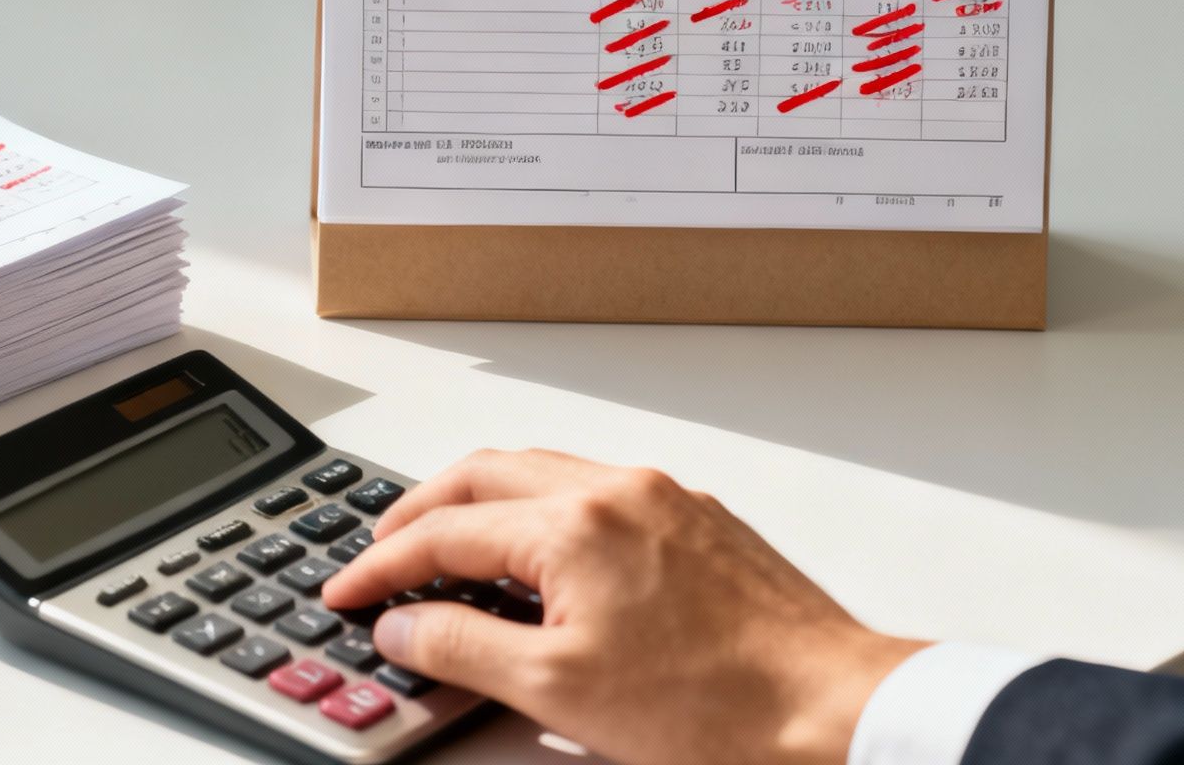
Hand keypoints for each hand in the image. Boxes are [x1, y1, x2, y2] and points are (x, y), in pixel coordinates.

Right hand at [320, 449, 925, 764]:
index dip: (380, 564)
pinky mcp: (697, 518)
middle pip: (484, 474)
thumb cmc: (722, 706)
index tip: (347, 592)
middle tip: (380, 552)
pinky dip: (541, 513)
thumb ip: (461, 648)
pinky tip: (539, 557)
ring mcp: (662, 498)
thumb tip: (403, 626)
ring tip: (448, 552)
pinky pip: (593, 491)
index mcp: (573, 525)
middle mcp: (617, 490)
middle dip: (420, 511)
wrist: (836, 710)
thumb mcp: (558, 692)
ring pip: (541, 474)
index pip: (444, 531)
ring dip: (482, 505)